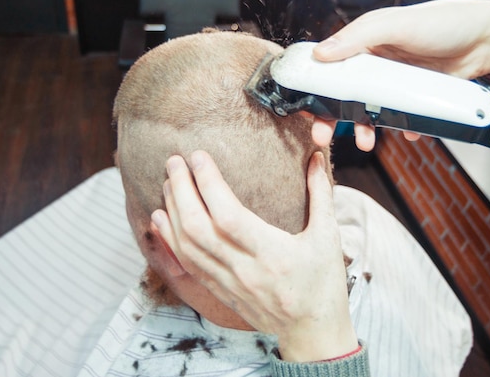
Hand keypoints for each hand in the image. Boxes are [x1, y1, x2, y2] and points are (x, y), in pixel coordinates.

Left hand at [151, 150, 357, 361]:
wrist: (311, 333)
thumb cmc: (323, 283)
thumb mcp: (328, 238)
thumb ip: (321, 194)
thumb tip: (315, 155)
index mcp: (272, 254)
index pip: (228, 215)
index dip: (208, 184)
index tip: (198, 157)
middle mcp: (244, 270)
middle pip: (198, 228)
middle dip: (181, 191)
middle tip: (173, 162)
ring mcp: (228, 283)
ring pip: (187, 246)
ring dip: (172, 211)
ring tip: (168, 182)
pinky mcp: (219, 291)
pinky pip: (186, 265)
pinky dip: (170, 239)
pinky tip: (160, 218)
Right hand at [311, 0, 489, 147]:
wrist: (488, 40)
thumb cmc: (443, 23)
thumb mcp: (396, 25)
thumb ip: (358, 37)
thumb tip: (321, 54)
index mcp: (364, 44)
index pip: (330, 68)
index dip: (315, 89)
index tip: (305, 108)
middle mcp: (375, 65)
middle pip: (345, 96)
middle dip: (332, 119)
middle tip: (322, 136)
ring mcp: (394, 83)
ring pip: (369, 111)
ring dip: (365, 129)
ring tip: (366, 142)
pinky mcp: (413, 98)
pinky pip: (400, 119)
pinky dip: (401, 130)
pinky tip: (407, 134)